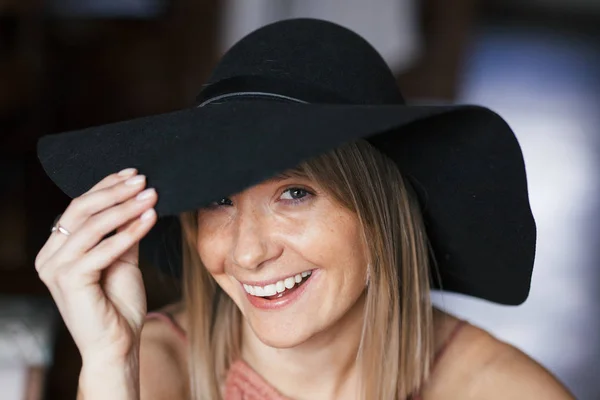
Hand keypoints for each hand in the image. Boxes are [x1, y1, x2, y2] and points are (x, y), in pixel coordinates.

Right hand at [35, 169, 157, 363]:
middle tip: (144, 180)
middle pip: (81, 210)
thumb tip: (138, 201)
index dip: (106, 187)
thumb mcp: (123, 260)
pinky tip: (150, 220)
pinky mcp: (70, 280)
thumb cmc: (119, 304)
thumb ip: (124, 233)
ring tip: (151, 196)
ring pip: (93, 226)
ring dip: (126, 208)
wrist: (119, 344)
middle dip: (116, 192)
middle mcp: (51, 256)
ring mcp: (56, 269)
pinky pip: (103, 249)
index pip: (80, 207)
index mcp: (58, 249)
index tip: (133, 173)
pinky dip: (129, 233)